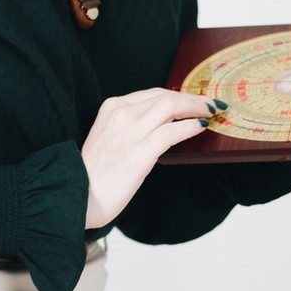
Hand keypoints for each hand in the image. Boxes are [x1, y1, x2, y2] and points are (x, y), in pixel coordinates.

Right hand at [80, 88, 215, 228]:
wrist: (78, 196)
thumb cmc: (95, 173)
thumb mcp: (109, 137)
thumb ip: (131, 125)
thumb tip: (165, 124)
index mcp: (111, 107)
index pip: (152, 93)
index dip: (177, 95)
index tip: (193, 100)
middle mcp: (120, 114)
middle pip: (164, 96)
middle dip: (192, 98)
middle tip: (211, 104)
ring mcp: (129, 132)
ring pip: (170, 107)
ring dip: (196, 107)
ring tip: (211, 112)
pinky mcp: (139, 153)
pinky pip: (172, 132)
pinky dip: (190, 127)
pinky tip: (201, 128)